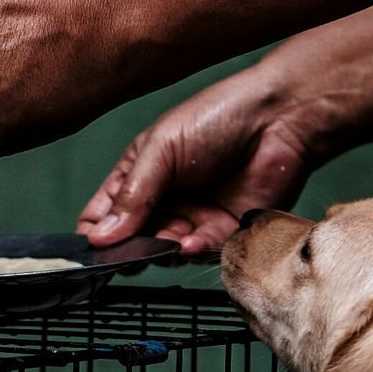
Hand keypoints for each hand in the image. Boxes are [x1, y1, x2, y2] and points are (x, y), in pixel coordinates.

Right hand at [77, 66, 317, 254]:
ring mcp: (193, 219)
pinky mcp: (224, 233)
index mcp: (139, 176)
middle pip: (132, 242)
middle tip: (129, 253)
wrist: (280, 119)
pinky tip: (192, 242)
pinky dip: (193, 252)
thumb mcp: (162, 149)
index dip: (95, 235)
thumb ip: (132, 194)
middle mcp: (163, 201)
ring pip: (164, 254)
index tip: (93, 250)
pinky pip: (200, 254)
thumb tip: (100, 237)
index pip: (103, 216)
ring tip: (167, 240)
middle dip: (129, 250)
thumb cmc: (217, 117)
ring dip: (162, 251)